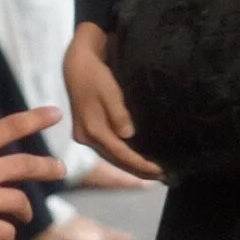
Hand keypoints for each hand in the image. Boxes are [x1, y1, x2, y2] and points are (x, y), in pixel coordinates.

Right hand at [0, 95, 66, 239]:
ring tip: (25, 213)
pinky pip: (5, 233)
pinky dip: (7, 235)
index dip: (37, 118)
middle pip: (29, 166)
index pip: (12, 126)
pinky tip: (3, 237)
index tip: (57, 114)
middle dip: (50, 167)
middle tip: (61, 169)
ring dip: (25, 209)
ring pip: (21, 204)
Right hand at [63, 23, 161, 180]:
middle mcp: (86, 137)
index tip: (162, 171)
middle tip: (163, 176)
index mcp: (93, 129)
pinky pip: (107, 148)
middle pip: (115, 160)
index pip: (121, 154)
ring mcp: (84, 135)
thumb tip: (129, 135)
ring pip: (111, 156)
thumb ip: (119, 114)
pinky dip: (122, 155)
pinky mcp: (86, 130)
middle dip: (139, 170)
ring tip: (151, 171)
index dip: (142, 164)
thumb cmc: (95, 74)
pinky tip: (134, 158)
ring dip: (131, 165)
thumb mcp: (109, 91)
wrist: (76, 63)